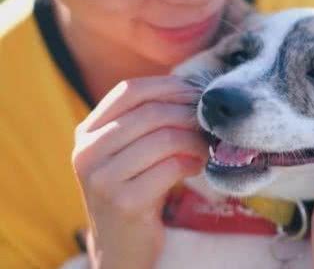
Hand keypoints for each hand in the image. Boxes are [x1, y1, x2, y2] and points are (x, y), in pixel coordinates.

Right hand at [71, 76, 206, 268]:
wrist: (120, 245)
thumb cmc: (133, 189)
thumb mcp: (129, 151)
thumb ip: (146, 122)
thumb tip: (193, 89)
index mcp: (86, 132)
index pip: (129, 91)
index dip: (168, 87)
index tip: (196, 94)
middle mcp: (86, 152)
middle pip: (150, 113)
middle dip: (188, 114)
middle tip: (208, 124)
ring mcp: (102, 179)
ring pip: (164, 139)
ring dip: (194, 140)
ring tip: (205, 147)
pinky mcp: (124, 203)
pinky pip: (171, 168)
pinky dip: (191, 163)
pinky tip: (196, 167)